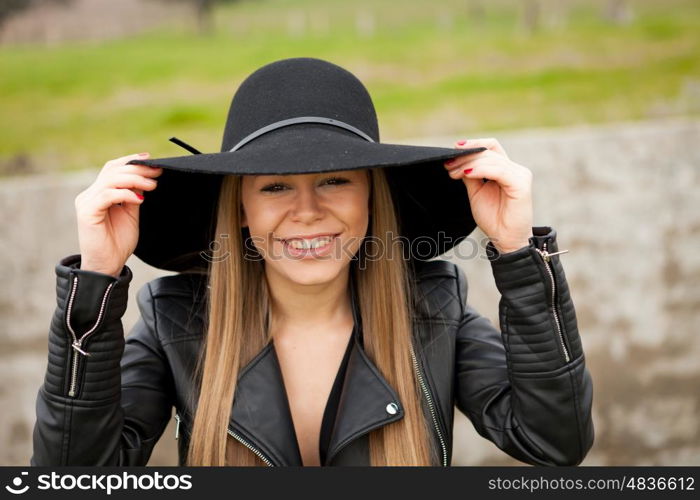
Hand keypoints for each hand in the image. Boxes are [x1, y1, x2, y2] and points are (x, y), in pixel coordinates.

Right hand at [74, 153, 162, 277]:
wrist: (107, 265)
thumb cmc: (118, 242)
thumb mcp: (130, 214)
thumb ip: (133, 196)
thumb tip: (145, 179)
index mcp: (99, 193)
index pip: (112, 168)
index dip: (130, 161)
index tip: (151, 160)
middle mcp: (90, 194)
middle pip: (113, 171)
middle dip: (137, 168)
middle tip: (157, 171)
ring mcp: (86, 202)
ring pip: (110, 180)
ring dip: (135, 179)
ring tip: (152, 185)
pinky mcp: (87, 212)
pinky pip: (107, 195)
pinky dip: (125, 194)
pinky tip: (139, 198)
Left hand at [444, 138, 532, 253]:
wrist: (505, 240)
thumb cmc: (494, 219)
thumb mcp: (477, 192)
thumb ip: (471, 175)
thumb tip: (458, 160)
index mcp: (505, 169)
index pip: (491, 146)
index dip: (473, 145)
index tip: (452, 150)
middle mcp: (515, 169)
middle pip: (488, 151)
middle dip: (464, 157)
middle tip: (448, 164)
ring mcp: (519, 175)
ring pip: (491, 159)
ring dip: (468, 164)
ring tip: (453, 172)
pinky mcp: (521, 184)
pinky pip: (499, 170)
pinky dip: (480, 170)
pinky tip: (467, 174)